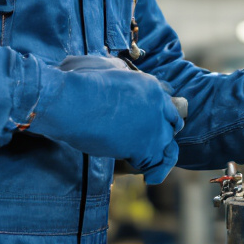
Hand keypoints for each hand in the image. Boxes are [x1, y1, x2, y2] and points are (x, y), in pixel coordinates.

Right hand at [32, 55, 182, 184]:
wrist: (72, 101)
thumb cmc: (77, 83)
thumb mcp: (103, 66)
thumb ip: (115, 70)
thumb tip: (113, 69)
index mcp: (149, 84)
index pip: (165, 102)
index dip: (159, 115)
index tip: (150, 124)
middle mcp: (158, 104)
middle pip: (171, 123)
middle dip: (163, 134)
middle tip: (152, 146)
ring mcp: (153, 126)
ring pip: (168, 145)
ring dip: (161, 156)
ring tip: (154, 168)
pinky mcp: (144, 146)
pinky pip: (157, 163)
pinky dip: (154, 171)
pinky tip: (149, 178)